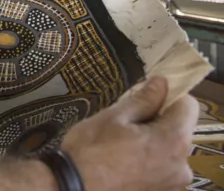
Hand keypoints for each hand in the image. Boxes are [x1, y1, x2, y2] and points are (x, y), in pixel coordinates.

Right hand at [60, 76, 196, 190]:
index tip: (146, 96)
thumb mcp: (114, 117)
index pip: (188, 106)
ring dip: (153, 142)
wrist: (74, 188)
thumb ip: (143, 100)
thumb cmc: (91, 150)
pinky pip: (162, 168)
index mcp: (173, 140)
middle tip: (126, 122)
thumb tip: (161, 83)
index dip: (169, 95)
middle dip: (158, 121)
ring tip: (122, 145)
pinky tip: (124, 162)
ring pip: (169, 150)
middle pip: (179, 129)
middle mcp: (182, 164)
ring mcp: (173, 183)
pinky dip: (149, 161)